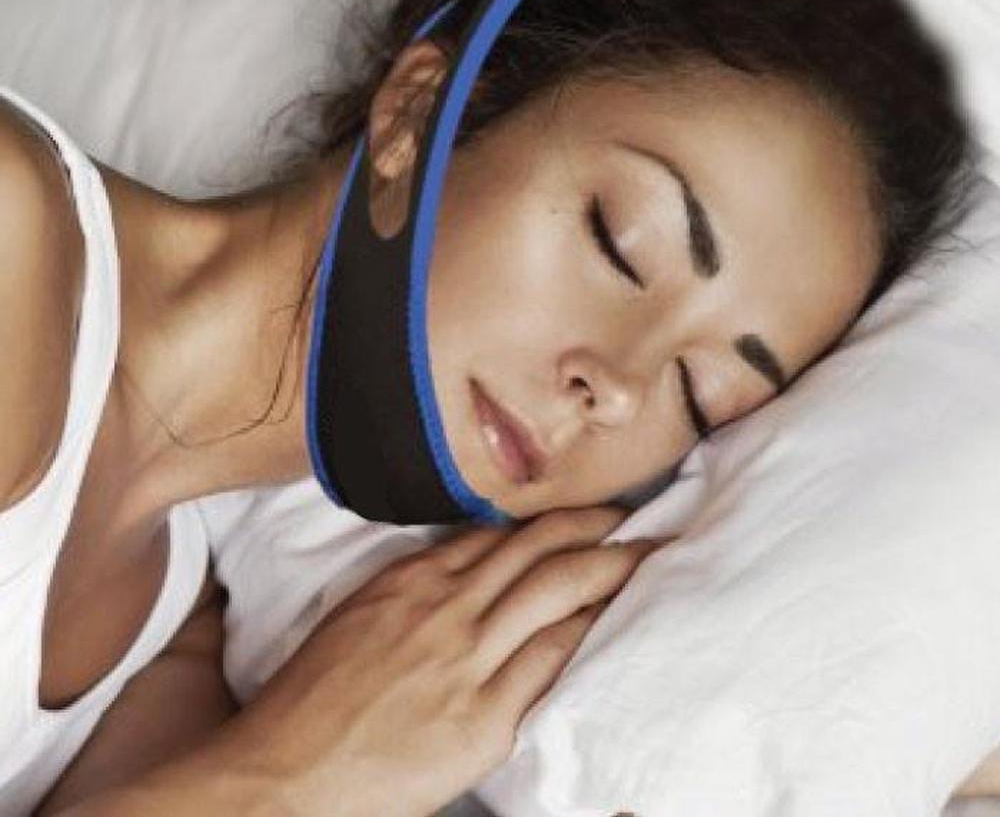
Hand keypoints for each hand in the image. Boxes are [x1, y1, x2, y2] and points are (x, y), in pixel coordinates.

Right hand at [224, 506, 660, 816]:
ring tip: (647, 557)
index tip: (581, 516)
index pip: (498, 534)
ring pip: (556, 590)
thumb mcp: (358, 620)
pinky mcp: (482, 717)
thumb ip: (413, 593)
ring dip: (610, 568)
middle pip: (538, 548)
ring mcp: (466, 659)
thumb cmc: (310, 703)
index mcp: (411, 579)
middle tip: (633, 519)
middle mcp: (445, 606)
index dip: (548, 521)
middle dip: (594, 527)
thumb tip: (460, 576)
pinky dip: (589, 633)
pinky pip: (550, 661)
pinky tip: (618, 622)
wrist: (283, 774)